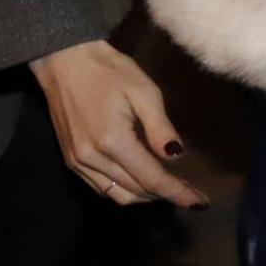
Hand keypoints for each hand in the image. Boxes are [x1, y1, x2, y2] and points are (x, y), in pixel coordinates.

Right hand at [29, 39, 206, 208]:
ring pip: (116, 195)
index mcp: (113, 142)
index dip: (177, 192)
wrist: (64, 62)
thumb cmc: (109, 71)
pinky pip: (100, 187)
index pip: (151, 178)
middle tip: (192, 194)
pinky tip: (141, 182)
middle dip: (165, 195)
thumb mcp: (144, 91)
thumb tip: (177, 156)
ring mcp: (77, 163)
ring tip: (171, 189)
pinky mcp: (70, 160)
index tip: (200, 203)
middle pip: (135, 191)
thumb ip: (160, 127)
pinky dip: (123, 190)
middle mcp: (92, 159)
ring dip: (145, 196)